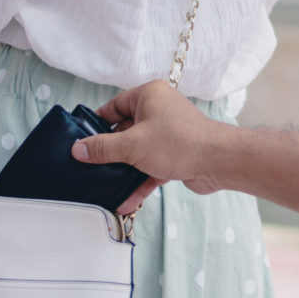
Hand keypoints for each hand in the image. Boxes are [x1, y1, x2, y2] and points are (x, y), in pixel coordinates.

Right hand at [71, 80, 225, 213]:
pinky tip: (126, 201)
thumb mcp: (132, 145)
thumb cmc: (180, 143)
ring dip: (123, 171)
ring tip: (105, 186)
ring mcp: (167, 134)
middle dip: (109, 152)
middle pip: (124, 131)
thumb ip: (102, 148)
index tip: (82, 139)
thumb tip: (78, 149)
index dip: (97, 123)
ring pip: (137, 152)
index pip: (114, 106)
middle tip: (90, 165)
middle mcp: (158, 111)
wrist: (220, 162)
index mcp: (148, 96)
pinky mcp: (174, 155)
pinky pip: (150, 167)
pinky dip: (139, 182)